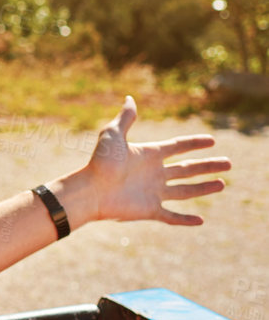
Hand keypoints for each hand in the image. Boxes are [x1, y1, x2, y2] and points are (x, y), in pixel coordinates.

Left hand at [64, 96, 229, 226]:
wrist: (89, 191)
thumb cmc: (100, 162)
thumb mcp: (112, 135)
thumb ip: (125, 118)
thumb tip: (129, 98)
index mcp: (149, 155)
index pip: (178, 147)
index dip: (194, 143)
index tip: (212, 140)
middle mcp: (153, 174)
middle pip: (187, 169)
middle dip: (208, 166)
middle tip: (229, 164)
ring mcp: (152, 192)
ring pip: (185, 191)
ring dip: (204, 188)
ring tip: (222, 184)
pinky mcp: (149, 210)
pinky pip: (171, 216)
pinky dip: (185, 220)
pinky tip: (200, 221)